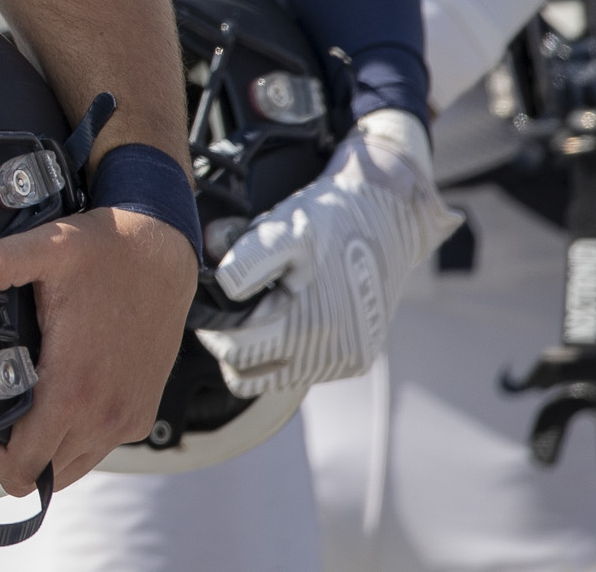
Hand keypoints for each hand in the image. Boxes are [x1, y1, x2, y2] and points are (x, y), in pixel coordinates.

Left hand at [0, 203, 198, 496]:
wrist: (161, 256)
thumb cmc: (110, 255)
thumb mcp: (48, 247)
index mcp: (74, 387)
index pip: (27, 462)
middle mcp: (104, 413)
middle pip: (47, 474)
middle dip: (14, 458)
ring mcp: (126, 417)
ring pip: (75, 466)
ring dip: (45, 452)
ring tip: (23, 414)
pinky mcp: (141, 412)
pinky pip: (101, 447)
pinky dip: (75, 439)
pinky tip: (58, 403)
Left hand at [196, 108, 456, 395]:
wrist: (385, 218)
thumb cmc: (326, 221)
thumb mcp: (284, 231)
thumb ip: (248, 261)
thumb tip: (223, 289)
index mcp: (308, 326)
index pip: (234, 352)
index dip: (212, 327)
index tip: (210, 301)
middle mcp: (331, 354)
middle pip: (249, 371)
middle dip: (232, 338)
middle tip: (233, 302)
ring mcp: (345, 361)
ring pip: (272, 376)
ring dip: (259, 348)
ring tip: (262, 306)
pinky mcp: (355, 361)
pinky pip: (302, 370)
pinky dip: (288, 349)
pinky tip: (293, 313)